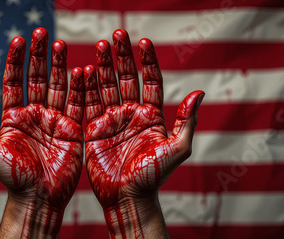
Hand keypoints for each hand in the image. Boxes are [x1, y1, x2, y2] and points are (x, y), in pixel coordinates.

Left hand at [0, 28, 83, 238]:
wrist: (38, 197)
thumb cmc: (12, 177)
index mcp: (14, 116)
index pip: (14, 81)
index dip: (15, 61)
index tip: (18, 40)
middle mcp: (34, 114)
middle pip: (37, 77)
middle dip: (39, 56)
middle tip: (42, 33)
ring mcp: (54, 120)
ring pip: (58, 86)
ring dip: (60, 66)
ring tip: (61, 45)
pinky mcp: (72, 128)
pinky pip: (77, 103)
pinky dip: (80, 88)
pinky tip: (82, 70)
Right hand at [84, 29, 204, 237]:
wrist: (127, 197)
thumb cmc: (153, 177)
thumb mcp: (176, 149)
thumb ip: (186, 121)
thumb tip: (200, 93)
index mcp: (152, 115)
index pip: (150, 80)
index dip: (147, 61)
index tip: (143, 41)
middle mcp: (132, 113)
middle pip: (127, 77)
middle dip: (122, 56)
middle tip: (117, 34)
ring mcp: (112, 120)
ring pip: (107, 86)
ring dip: (103, 66)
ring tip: (99, 46)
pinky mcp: (94, 129)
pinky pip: (89, 103)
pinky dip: (86, 87)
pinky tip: (83, 70)